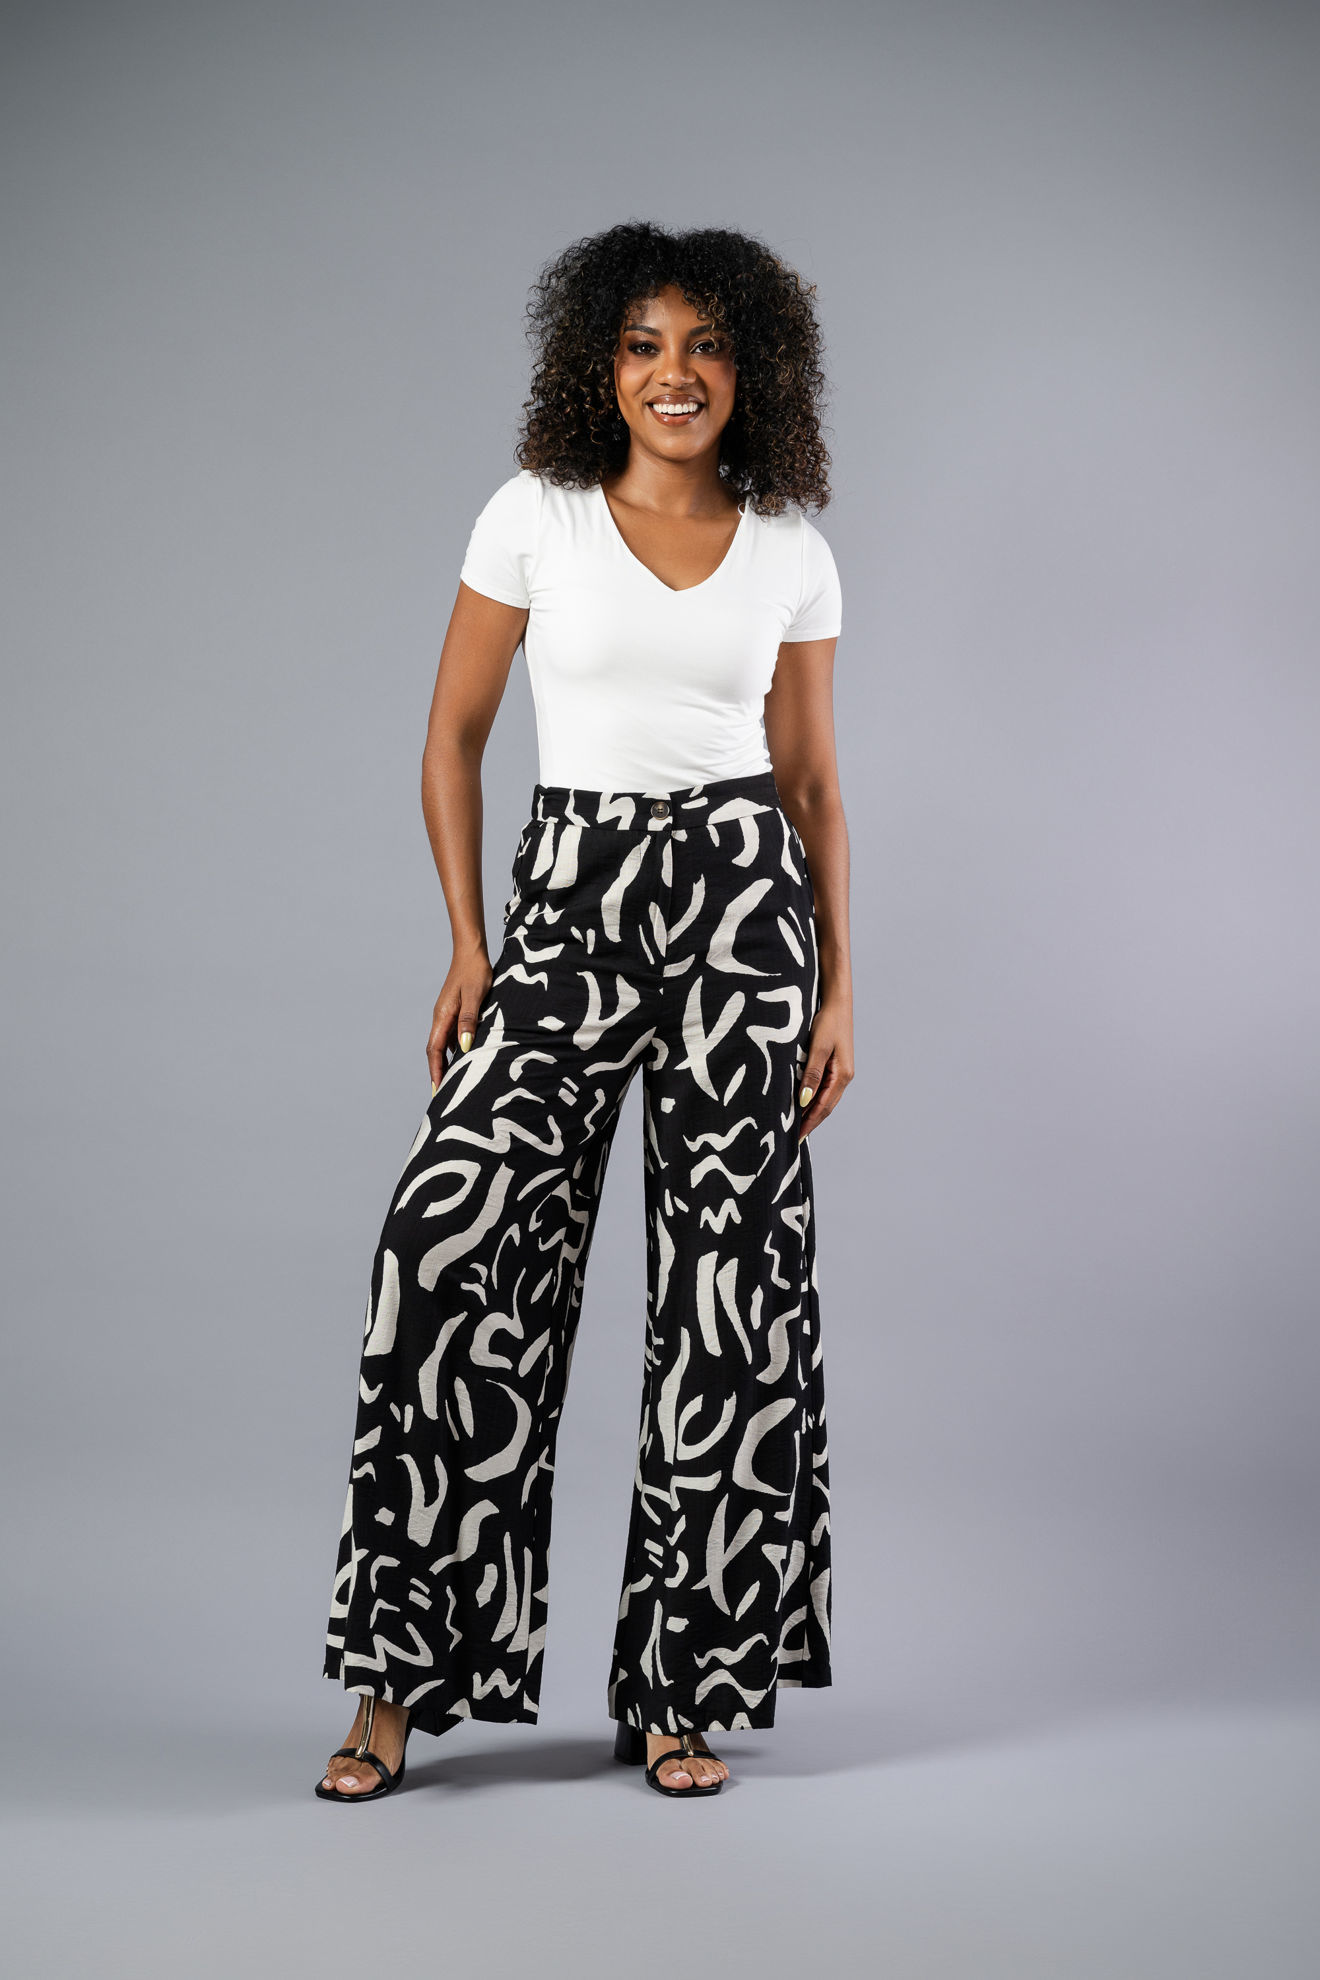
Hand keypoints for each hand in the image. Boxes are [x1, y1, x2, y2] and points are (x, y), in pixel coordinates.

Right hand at [427, 948, 493, 1091]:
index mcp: (443, 1016)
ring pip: (444, 1045)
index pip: (435, 1051)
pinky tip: (465, 1058)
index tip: (437, 1091)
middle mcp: (441, 1017)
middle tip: (442, 1095)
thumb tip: (463, 1047)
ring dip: (447, 1063)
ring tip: (454, 1083)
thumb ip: (469, 1020)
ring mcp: (447, 1014)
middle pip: (436, 1051)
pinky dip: (455, 1051)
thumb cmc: (476, 972)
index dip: (436, 1071)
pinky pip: (452, 1036)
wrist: (471, 951)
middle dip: (438, 1072)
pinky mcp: (454, 1011)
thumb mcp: (476, 996)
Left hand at [797, 996, 853, 1141]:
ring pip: (824, 1098)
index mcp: (843, 1076)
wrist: (837, 1001)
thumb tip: (804, 1101)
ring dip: (811, 1112)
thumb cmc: (828, 1021)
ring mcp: (841, 1071)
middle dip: (810, 1122)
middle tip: (793, 1138)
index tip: (796, 1138)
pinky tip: (802, 1102)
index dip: (809, 1123)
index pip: (823, 1107)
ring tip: (795, 1125)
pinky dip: (813, 1098)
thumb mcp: (818, 1047)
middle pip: (826, 1107)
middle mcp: (844, 1077)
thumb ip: (812, 1074)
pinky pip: (823, 1088)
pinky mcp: (835, 1064)